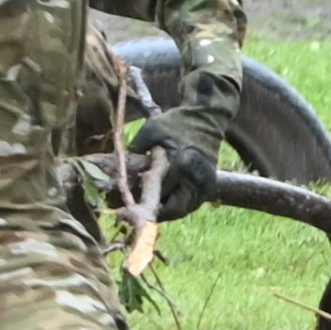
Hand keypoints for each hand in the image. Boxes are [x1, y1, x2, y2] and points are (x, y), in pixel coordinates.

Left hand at [136, 93, 227, 215]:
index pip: (158, 190)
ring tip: (149, 206)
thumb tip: (121, 170)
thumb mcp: (151, 130)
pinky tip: (164, 201)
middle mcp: (196, 178)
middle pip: (173, 208)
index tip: (127, 200)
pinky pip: (192, 205)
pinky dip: (178, 206)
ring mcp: (205, 184)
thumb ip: (137, 150)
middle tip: (138, 208)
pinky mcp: (209, 186)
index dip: (141, 197)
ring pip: (183, 210)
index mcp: (181, 164)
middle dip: (154, 210)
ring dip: (166, 211)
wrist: (205, 118)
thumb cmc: (176, 123)